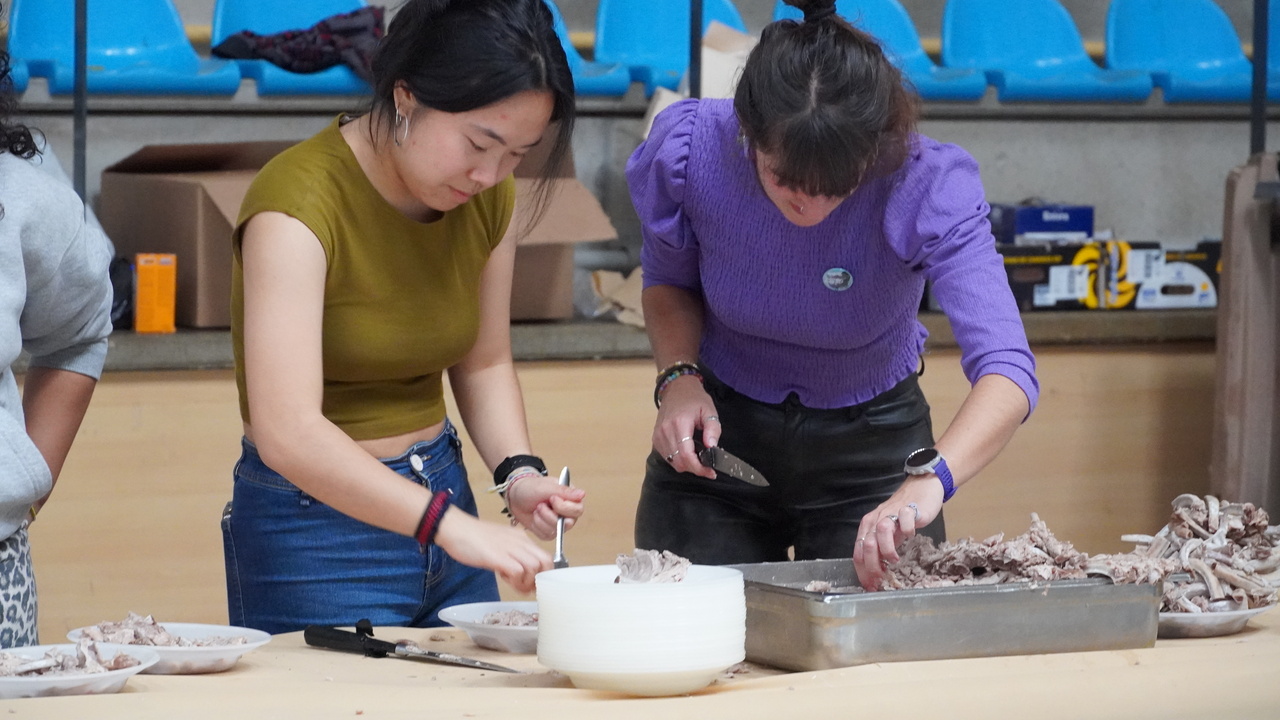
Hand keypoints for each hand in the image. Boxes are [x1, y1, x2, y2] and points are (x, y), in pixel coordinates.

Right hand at [433, 507, 550, 592]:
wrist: (455, 528)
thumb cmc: (472, 537)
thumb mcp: (499, 544)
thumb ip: (510, 555)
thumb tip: (518, 572)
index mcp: (521, 538)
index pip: (544, 556)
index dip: (541, 573)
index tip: (531, 582)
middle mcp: (520, 541)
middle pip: (545, 561)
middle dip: (539, 579)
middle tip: (526, 587)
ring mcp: (510, 548)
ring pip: (535, 567)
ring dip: (526, 581)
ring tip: (513, 583)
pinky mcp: (499, 556)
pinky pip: (518, 571)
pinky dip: (515, 581)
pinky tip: (503, 579)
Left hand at [505, 473, 585, 540]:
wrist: (516, 496)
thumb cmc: (531, 488)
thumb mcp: (546, 487)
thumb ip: (564, 491)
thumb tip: (582, 494)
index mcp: (571, 498)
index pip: (578, 510)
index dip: (564, 507)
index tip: (552, 499)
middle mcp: (568, 512)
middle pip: (568, 523)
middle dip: (550, 516)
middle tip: (540, 506)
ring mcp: (559, 523)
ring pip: (556, 530)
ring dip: (542, 519)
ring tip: (537, 509)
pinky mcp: (549, 531)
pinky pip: (547, 535)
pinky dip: (538, 526)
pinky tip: (535, 517)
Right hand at [653, 375, 718, 478]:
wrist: (676, 388)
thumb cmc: (695, 399)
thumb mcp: (709, 411)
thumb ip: (713, 429)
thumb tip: (711, 447)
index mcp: (680, 423)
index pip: (686, 455)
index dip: (699, 468)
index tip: (711, 472)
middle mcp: (665, 431)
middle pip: (679, 462)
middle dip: (695, 469)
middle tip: (707, 467)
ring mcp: (658, 435)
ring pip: (673, 462)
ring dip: (687, 465)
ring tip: (698, 459)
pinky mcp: (655, 438)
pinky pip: (667, 457)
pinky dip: (678, 460)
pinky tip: (688, 453)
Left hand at [852, 476, 943, 590]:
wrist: (920, 488)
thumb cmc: (903, 513)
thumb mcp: (889, 533)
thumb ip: (882, 549)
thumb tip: (878, 574)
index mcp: (868, 526)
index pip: (858, 552)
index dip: (863, 571)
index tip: (871, 585)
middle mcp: (876, 519)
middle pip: (867, 544)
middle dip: (872, 565)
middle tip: (881, 578)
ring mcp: (892, 513)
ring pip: (881, 531)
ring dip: (886, 549)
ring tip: (895, 560)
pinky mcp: (909, 509)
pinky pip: (904, 520)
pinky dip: (907, 530)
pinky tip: (911, 536)